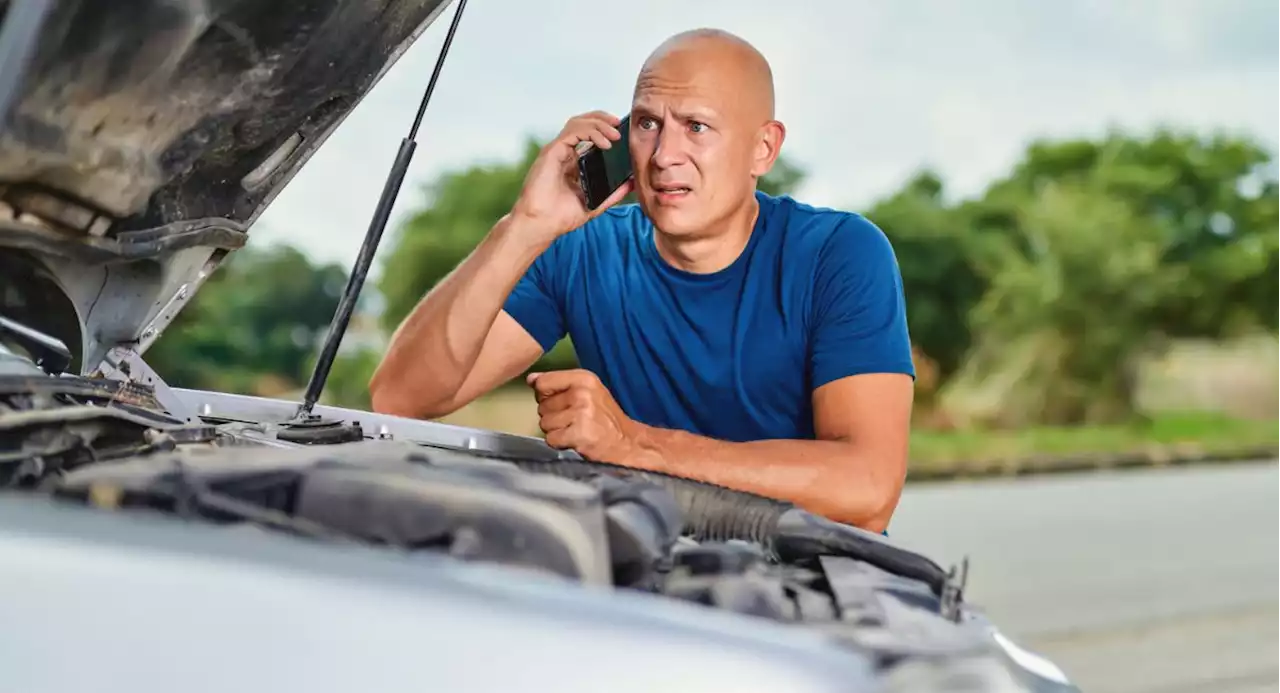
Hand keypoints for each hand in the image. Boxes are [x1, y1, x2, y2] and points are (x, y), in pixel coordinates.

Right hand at [510, 111, 635, 240]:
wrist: (541, 225)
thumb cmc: (560, 217)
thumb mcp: (595, 203)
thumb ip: (613, 193)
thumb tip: (632, 183)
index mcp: (572, 161)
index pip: (587, 134)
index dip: (604, 128)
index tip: (622, 134)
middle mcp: (563, 152)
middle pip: (583, 123)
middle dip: (603, 120)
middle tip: (620, 125)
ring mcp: (556, 151)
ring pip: (578, 123)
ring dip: (599, 124)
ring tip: (615, 134)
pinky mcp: (551, 152)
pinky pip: (572, 132)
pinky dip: (590, 132)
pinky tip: (604, 143)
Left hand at [527, 368, 639, 462]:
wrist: (627, 443)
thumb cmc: (605, 419)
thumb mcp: (587, 391)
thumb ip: (558, 383)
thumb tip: (531, 379)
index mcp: (584, 378)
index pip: (543, 382)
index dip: (545, 396)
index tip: (562, 402)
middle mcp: (582, 393)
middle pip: (542, 405)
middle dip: (553, 416)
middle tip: (574, 420)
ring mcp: (581, 413)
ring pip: (544, 423)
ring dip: (556, 431)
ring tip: (575, 430)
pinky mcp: (579, 434)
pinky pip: (551, 439)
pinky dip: (560, 443)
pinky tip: (575, 440)